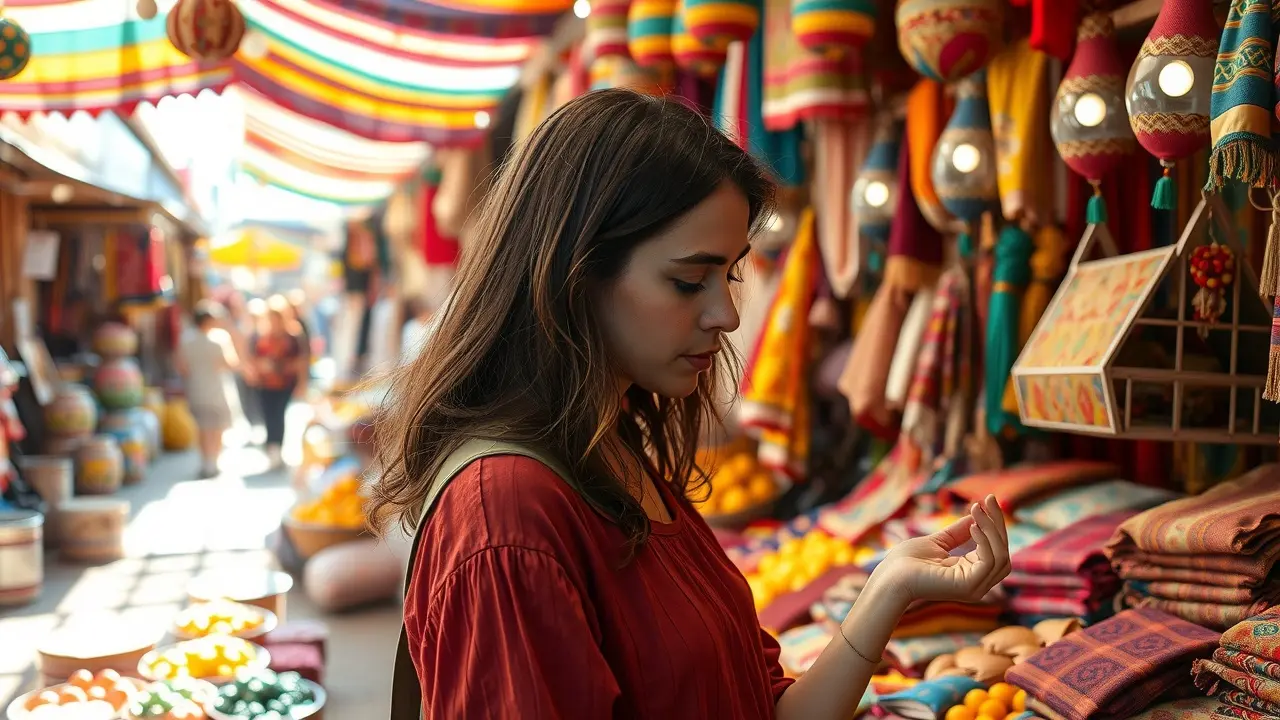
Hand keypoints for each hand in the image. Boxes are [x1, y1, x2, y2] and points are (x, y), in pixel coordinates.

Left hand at [871, 495, 1010, 606]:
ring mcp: (975, 588)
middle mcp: (977, 584)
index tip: (988, 500)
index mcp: (971, 574)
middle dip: (998, 523)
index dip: (995, 525)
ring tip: (976, 509)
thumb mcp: (938, 542)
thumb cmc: (907, 562)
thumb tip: (977, 514)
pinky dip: (985, 541)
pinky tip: (973, 526)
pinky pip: (989, 561)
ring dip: (991, 529)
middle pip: (1003, 553)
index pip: (996, 550)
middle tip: (990, 499)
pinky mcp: (969, 586)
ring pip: (1000, 556)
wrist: (889, 577)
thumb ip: (959, 532)